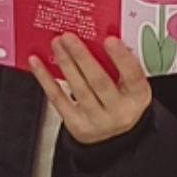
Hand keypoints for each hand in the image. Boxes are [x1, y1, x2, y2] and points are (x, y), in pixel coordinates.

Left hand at [35, 34, 153, 147]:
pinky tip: (38, 64)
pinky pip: (58, 99)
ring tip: (57, 44)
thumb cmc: (122, 104)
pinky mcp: (76, 124)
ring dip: (65, 63)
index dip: (121, 57)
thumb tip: (99, 37)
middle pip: (99, 82)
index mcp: (137, 97)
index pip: (132, 76)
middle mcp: (118, 111)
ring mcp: (96, 120)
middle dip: (82, 57)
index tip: (109, 39)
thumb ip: (121, 66)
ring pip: (78, 88)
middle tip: (69, 37)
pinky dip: (46, 79)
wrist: (115, 139)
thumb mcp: (131, 87)